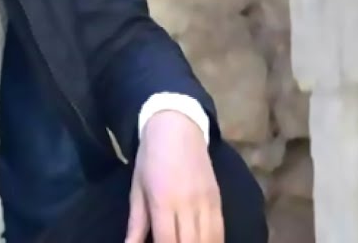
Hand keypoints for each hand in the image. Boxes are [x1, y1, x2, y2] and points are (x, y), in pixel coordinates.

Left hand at [126, 111, 222, 242]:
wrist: (177, 126)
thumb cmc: (150, 157)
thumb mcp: (137, 188)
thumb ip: (137, 223)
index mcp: (163, 201)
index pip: (167, 241)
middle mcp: (187, 204)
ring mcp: (206, 202)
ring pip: (209, 240)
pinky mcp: (218, 199)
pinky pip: (220, 230)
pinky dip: (214, 242)